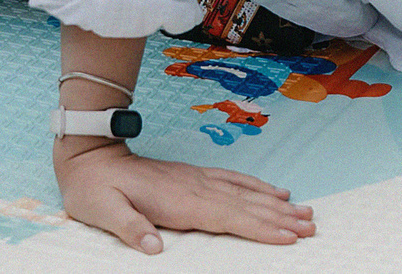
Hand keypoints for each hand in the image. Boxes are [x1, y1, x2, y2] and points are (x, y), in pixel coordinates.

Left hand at [53, 139, 313, 254]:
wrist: (87, 155)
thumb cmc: (94, 189)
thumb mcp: (102, 210)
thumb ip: (129, 227)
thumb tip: (153, 246)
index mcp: (179, 201)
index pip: (228, 217)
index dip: (259, 227)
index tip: (290, 236)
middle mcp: (194, 188)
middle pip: (245, 205)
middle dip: (280, 217)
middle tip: (313, 226)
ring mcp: (194, 180)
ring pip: (243, 192)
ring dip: (275, 203)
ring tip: (306, 211)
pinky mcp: (191, 176)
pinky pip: (231, 180)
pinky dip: (255, 186)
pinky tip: (273, 190)